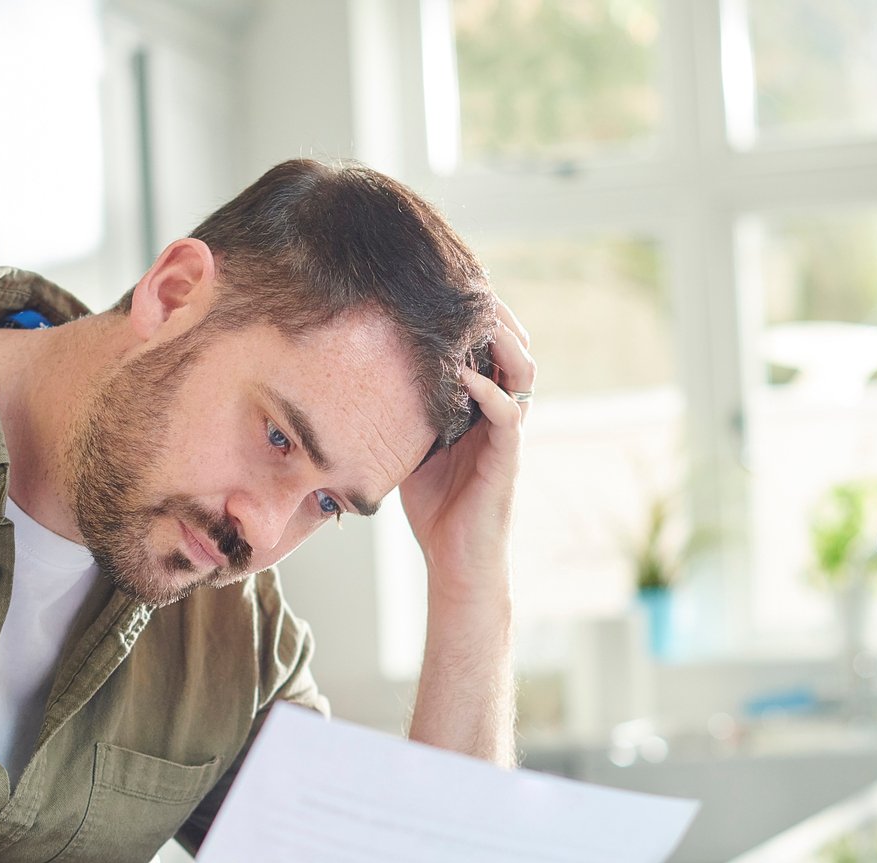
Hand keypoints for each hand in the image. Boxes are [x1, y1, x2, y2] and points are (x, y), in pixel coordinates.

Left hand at [396, 296, 533, 601]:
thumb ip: (401, 412)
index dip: (477, 315)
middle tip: (466, 287)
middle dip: (494, 313)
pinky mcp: (508, 458)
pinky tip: (465, 375)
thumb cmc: (435, 508)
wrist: (455, 562)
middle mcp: (502, 412)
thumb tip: (354, 377)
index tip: (448, 286)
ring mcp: (509, 433)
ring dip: (502, 340)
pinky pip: (509, 414)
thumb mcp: (409, 445)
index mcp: (483, 405)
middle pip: (513, 345)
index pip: (491, 346)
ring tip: (476, 317)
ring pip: (522, 370)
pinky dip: (490, 390)